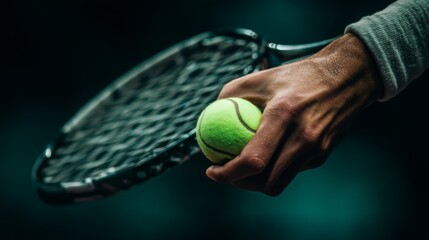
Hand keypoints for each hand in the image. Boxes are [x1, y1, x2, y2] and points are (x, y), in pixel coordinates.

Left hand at [205, 33, 382, 195]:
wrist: (348, 77)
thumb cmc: (298, 75)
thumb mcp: (261, 77)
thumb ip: (231, 95)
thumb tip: (209, 117)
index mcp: (283, 114)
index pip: (252, 160)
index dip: (227, 173)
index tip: (211, 170)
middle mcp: (303, 137)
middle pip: (266, 182)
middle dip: (239, 183)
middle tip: (225, 173)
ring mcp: (317, 149)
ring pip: (280, 182)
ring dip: (256, 182)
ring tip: (242, 168)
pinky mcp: (324, 154)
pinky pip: (293, 171)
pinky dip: (275, 169)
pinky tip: (269, 154)